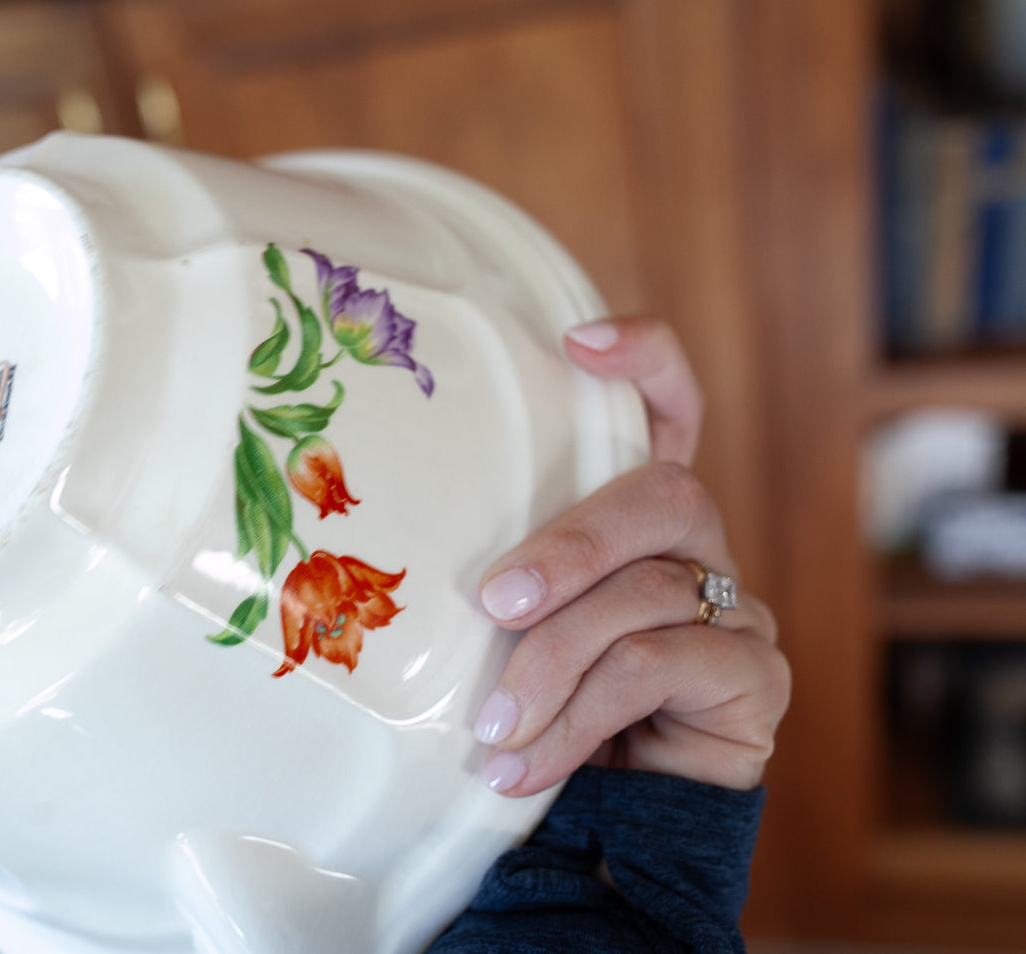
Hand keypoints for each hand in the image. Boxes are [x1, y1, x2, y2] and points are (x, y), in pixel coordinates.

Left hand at [472, 317, 788, 794]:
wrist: (601, 828)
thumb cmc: (539, 711)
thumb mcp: (507, 638)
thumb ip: (499, 585)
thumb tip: (417, 555)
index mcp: (635, 522)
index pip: (670, 412)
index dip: (646, 363)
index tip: (577, 342)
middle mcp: (696, 550)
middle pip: (665, 493)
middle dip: (572, 544)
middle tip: (497, 602)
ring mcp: (738, 611)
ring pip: (648, 594)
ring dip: (554, 661)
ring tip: (493, 723)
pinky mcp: (753, 678)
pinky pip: (663, 668)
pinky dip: (581, 715)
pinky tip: (525, 759)